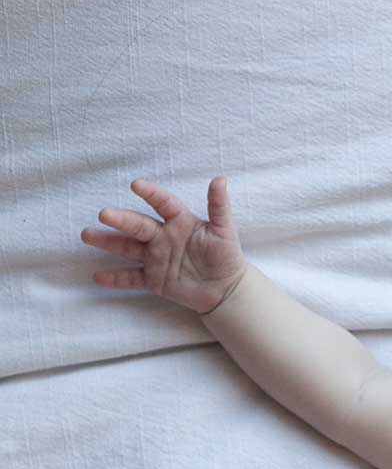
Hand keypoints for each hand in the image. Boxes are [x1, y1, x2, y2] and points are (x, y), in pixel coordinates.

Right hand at [81, 176, 246, 315]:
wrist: (225, 289)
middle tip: (103, 214)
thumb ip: (219, 207)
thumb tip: (220, 179)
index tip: (136, 185)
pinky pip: (131, 278)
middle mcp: (162, 236)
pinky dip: (115, 278)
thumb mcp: (224, 231)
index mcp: (179, 221)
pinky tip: (97, 276)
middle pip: (138, 225)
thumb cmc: (226, 256)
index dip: (151, 194)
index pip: (162, 203)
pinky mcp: (154, 280)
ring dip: (108, 242)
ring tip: (87, 235)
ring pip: (128, 248)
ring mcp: (155, 258)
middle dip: (120, 220)